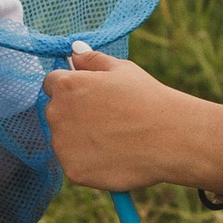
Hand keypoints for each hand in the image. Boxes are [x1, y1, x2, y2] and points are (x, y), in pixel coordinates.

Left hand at [43, 48, 222, 195]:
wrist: (170, 138)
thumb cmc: (147, 99)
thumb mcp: (122, 70)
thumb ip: (92, 60)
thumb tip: (75, 51)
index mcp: (66, 85)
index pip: (53, 84)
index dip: (73, 90)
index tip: (93, 99)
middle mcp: (56, 114)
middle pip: (56, 114)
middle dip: (75, 116)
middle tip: (109, 121)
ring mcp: (62, 145)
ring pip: (64, 142)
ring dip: (81, 141)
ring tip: (115, 140)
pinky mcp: (72, 171)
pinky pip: (75, 166)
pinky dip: (90, 164)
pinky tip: (114, 157)